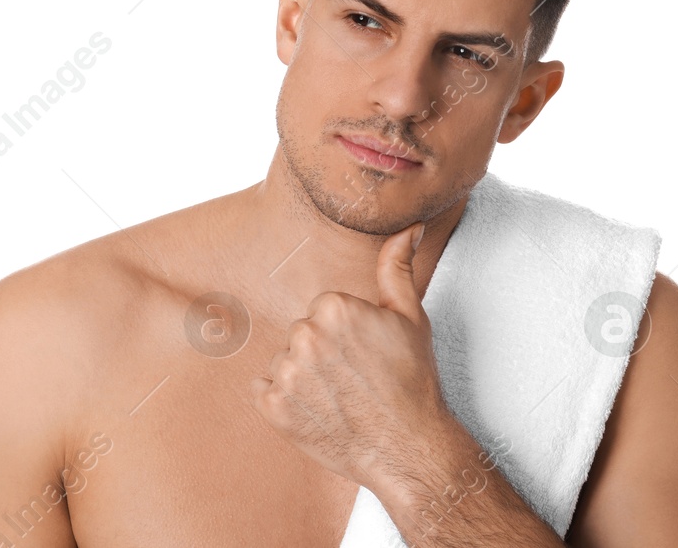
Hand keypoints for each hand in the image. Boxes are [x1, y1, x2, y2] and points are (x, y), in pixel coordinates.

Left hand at [249, 222, 455, 492]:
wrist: (409, 448)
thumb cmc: (413, 384)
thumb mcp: (411, 318)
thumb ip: (397, 268)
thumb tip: (405, 228)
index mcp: (332, 307)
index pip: (322, 311)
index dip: (345, 335)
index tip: (364, 356)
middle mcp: (304, 336)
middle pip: (301, 336)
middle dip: (322, 354)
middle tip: (354, 379)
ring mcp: (285, 373)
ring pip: (283, 362)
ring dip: (302, 378)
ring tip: (339, 398)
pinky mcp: (273, 407)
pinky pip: (264, 391)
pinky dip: (283, 402)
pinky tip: (315, 411)